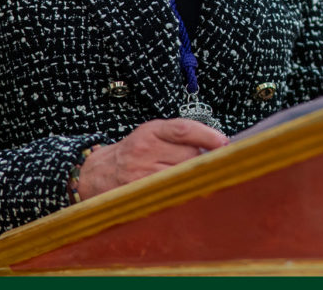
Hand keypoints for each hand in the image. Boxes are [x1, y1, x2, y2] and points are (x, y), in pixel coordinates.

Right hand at [77, 118, 228, 199]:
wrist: (98, 173)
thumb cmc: (132, 152)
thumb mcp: (151, 134)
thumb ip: (178, 136)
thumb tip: (217, 146)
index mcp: (150, 131)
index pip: (183, 130)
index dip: (207, 136)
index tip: (225, 143)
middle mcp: (145, 149)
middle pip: (188, 156)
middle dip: (202, 161)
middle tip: (208, 165)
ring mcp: (141, 173)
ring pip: (182, 175)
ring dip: (193, 177)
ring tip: (192, 178)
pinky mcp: (140, 193)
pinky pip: (170, 193)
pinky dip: (181, 191)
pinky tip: (184, 191)